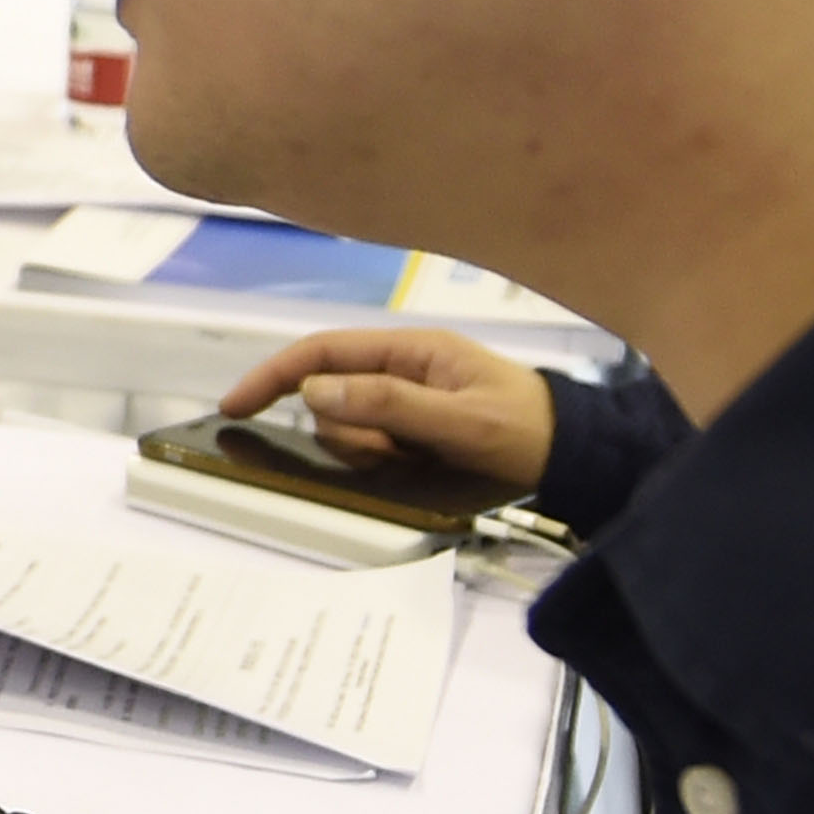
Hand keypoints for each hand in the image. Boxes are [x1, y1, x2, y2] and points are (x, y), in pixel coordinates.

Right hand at [224, 328, 555, 486]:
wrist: (578, 457)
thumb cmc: (526, 431)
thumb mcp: (461, 421)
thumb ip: (389, 405)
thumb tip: (315, 392)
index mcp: (411, 350)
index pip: (322, 352)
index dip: (273, 375)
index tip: (235, 408)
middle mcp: (402, 369)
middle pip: (330, 396)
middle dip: (347, 431)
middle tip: (393, 453)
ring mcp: (407, 400)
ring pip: (347, 425)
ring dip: (367, 449)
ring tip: (416, 459)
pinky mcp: (414, 428)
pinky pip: (371, 442)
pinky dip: (380, 458)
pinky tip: (416, 463)